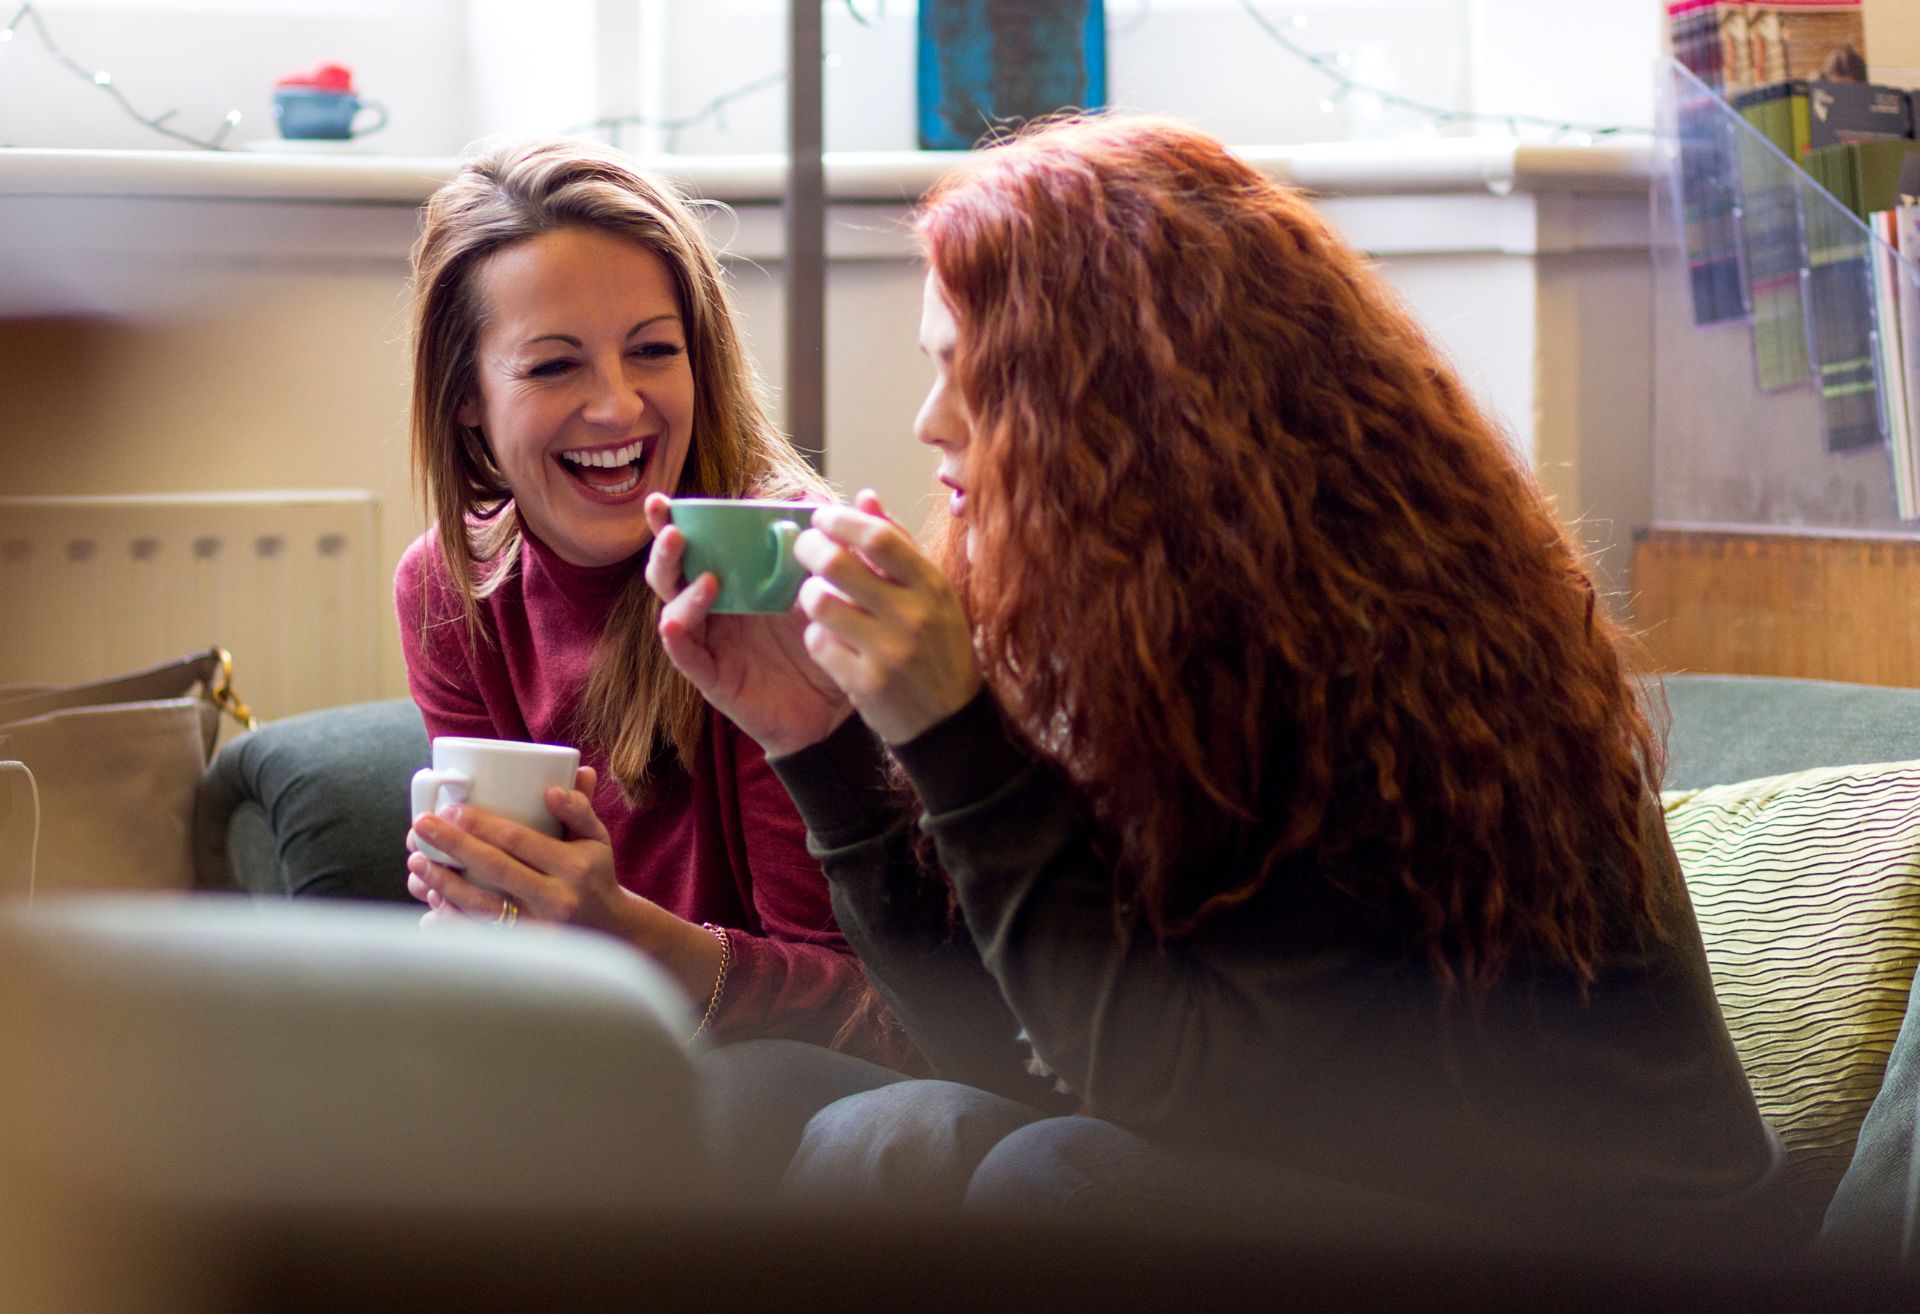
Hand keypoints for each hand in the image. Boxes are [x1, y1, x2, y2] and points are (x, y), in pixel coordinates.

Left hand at [404, 765, 723, 999]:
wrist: (610, 931)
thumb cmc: (595, 875)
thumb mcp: (597, 838)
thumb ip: (579, 808)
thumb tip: (554, 786)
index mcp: (573, 866)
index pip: (519, 841)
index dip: (481, 825)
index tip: (451, 809)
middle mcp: (557, 899)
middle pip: (494, 869)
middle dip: (453, 845)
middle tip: (422, 825)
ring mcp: (539, 929)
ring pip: (481, 905)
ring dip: (443, 883)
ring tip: (416, 861)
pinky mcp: (525, 951)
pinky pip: (480, 936)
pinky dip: (451, 922)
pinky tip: (428, 905)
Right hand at [643, 492, 852, 756]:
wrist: (837, 706)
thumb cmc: (828, 643)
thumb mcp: (833, 589)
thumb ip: (829, 547)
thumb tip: (832, 499)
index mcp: (736, 581)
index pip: (699, 545)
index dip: (676, 522)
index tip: (665, 500)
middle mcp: (715, 608)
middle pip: (672, 571)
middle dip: (664, 546)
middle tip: (670, 524)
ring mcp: (710, 641)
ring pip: (671, 606)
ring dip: (676, 584)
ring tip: (701, 571)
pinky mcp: (711, 675)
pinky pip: (683, 652)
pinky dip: (678, 631)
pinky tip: (681, 618)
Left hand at [793, 489, 981, 745]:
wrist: (949, 723)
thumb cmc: (938, 647)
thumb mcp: (933, 594)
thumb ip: (899, 545)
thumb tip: (865, 497)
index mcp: (932, 587)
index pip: (879, 536)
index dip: (841, 520)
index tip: (821, 517)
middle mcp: (913, 616)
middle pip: (839, 563)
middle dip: (809, 548)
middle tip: (802, 548)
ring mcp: (889, 652)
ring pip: (820, 603)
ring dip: (809, 595)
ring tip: (815, 596)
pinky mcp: (866, 685)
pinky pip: (818, 644)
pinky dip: (816, 637)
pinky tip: (828, 638)